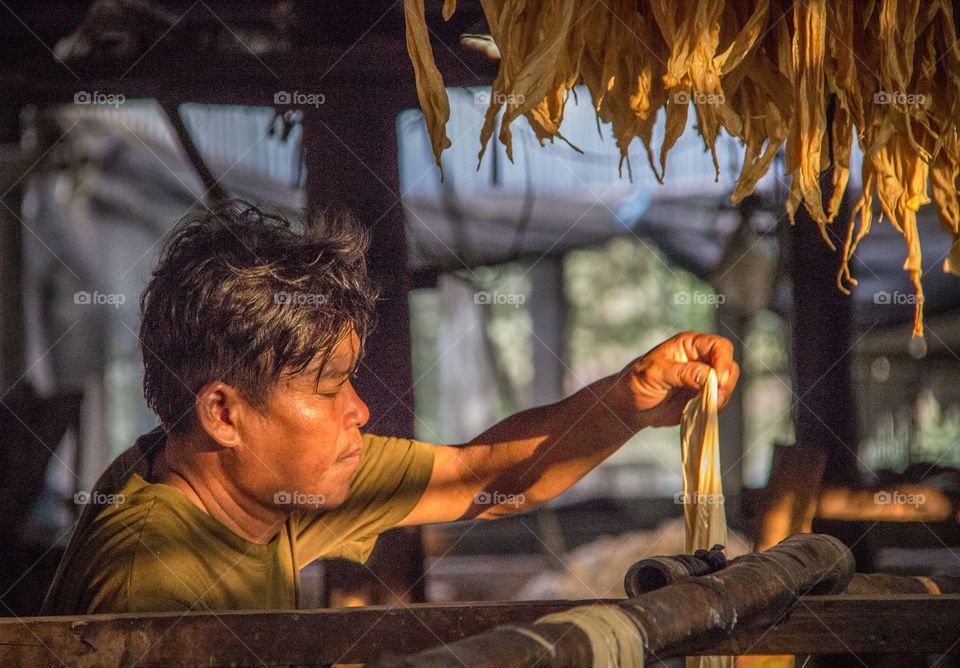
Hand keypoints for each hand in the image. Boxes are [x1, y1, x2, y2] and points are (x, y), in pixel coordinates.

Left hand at [616, 332, 739, 428]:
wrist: (631, 406)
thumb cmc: (638, 382)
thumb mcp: (656, 373)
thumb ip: (683, 373)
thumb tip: (710, 375)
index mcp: (689, 345)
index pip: (719, 346)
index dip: (724, 361)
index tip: (718, 380)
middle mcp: (700, 359)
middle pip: (729, 366)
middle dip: (724, 383)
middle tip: (713, 398)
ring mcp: (704, 378)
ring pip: (727, 385)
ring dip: (720, 397)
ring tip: (701, 406)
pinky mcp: (703, 396)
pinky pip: (719, 401)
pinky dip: (714, 408)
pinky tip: (699, 411)